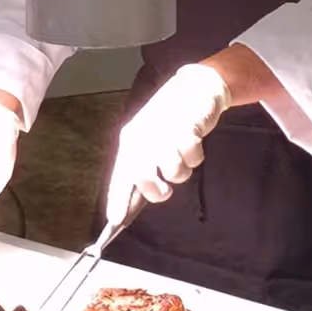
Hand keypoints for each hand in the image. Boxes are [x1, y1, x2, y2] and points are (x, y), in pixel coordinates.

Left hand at [105, 63, 232, 222]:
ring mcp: (165, 133)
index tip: (116, 221)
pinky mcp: (187, 128)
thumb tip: (132, 204)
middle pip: (142, 176)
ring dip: (181, 171)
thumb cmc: (170, 121)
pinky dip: (195, 156)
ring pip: (172, 171)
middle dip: (155, 190)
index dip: (118, 199)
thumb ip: (143, 171)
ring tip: (181, 156)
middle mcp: (144, 137)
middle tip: (164, 190)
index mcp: (130, 141)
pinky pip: (192, 158)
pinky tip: (192, 142)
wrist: (194, 88)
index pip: (121, 175)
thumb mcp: (150, 144)